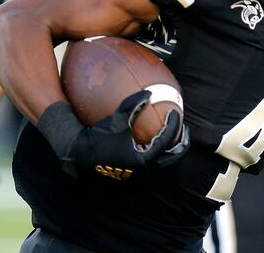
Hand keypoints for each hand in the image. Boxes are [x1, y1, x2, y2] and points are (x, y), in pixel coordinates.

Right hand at [39, 91, 188, 177]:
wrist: (78, 153)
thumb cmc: (98, 136)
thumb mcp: (117, 119)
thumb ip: (134, 105)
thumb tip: (150, 93)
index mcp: (144, 157)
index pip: (167, 140)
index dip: (174, 125)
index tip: (175, 113)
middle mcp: (143, 166)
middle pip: (170, 157)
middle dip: (180, 144)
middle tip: (185, 131)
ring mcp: (136, 169)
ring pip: (160, 161)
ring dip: (168, 148)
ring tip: (172, 135)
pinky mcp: (129, 168)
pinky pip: (148, 159)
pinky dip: (155, 149)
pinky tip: (149, 136)